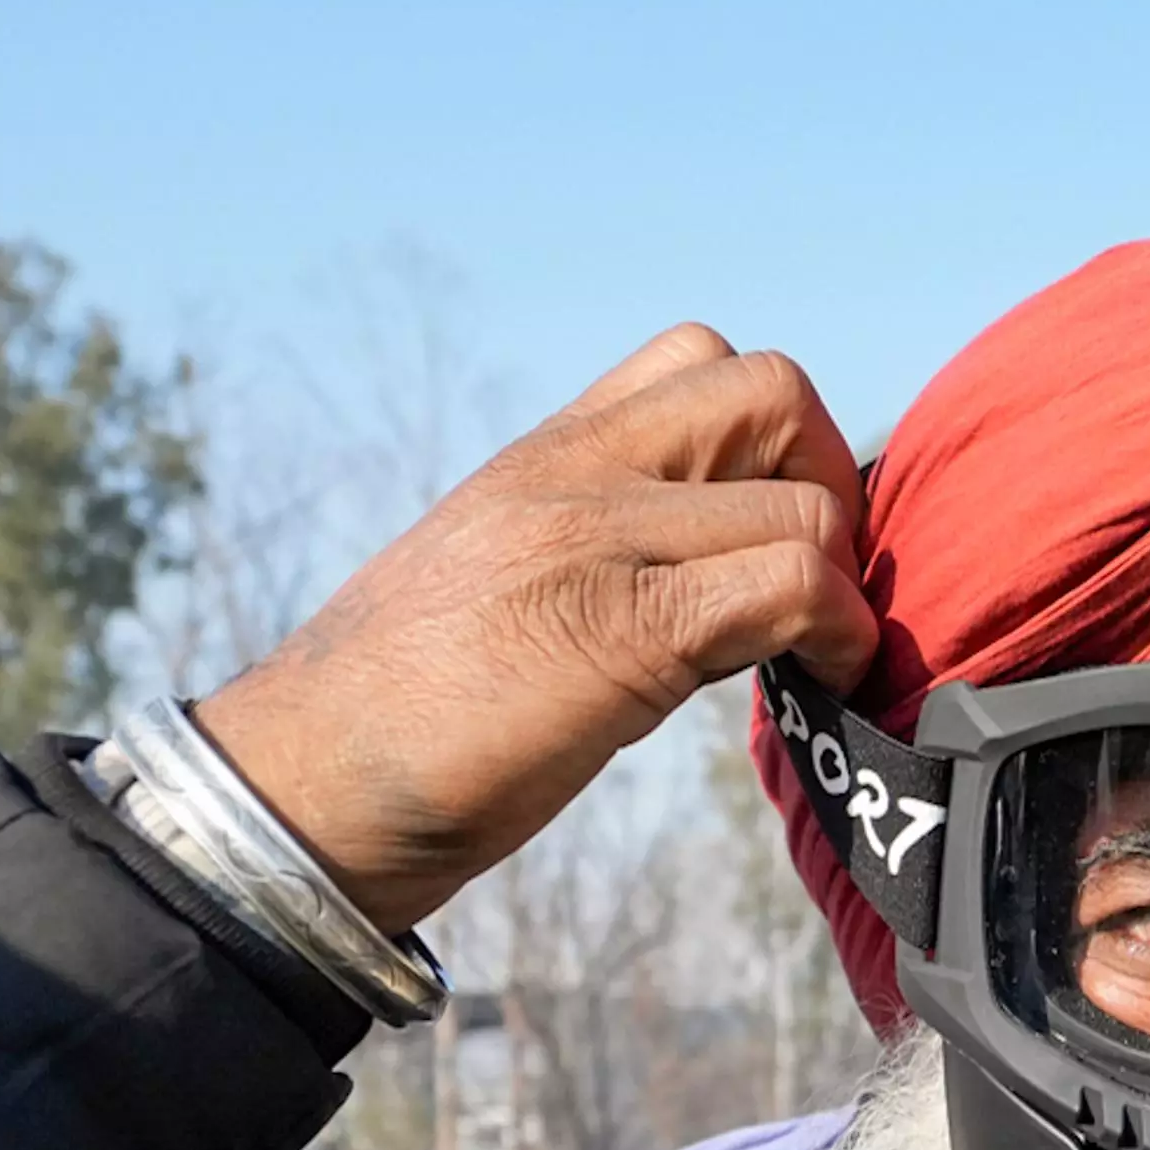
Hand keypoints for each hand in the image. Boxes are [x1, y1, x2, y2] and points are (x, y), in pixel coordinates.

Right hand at [194, 327, 874, 931]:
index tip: (769, 538)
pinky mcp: (623, 631)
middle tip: (818, 581)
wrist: (307, 787)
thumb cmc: (402, 719)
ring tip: (820, 652)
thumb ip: (592, 549)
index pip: (696, 362)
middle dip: (829, 479)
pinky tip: (826, 684)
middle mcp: (571, 475)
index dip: (770, 441)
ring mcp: (597, 542)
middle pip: (771, 387)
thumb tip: (703, 582)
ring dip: (843, 579)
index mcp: (543, 459)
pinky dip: (840, 635)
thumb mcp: (499, 583)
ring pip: (803, 499)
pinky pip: (790, 586)